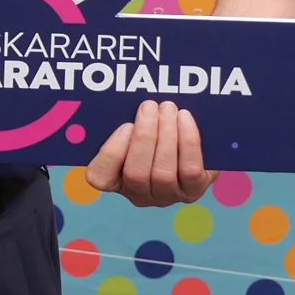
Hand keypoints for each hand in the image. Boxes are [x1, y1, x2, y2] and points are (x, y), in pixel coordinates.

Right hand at [85, 100, 217, 205]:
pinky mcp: (193, 191)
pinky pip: (190, 170)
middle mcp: (139, 194)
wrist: (195, 145)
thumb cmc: (156, 130)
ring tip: (169, 108)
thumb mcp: (136, 126)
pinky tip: (185, 119)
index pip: (99, 177)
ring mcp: (167, 196)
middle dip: (144, 136)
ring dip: (166, 135)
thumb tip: (126, 98)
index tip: (126, 125)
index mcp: (116, 179)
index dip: (111, 152)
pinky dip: (188, 142)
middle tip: (150, 106)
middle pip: (136, 173)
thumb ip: (127, 120)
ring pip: (163, 173)